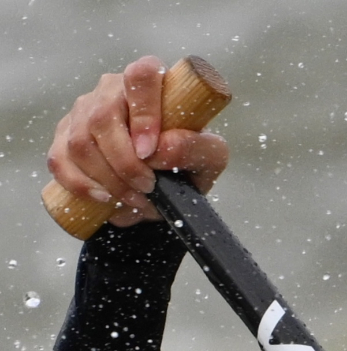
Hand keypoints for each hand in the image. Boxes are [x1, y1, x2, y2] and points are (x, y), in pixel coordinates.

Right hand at [47, 55, 227, 226]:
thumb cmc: (187, 162)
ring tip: (134, 199)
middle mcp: (111, 90)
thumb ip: (197, 149)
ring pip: (81, 142)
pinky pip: (60, 160)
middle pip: (103, 116)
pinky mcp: (64, 138)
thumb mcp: (209, 159)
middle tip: (148, 188)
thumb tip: (163, 150)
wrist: (163, 186)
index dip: (143, 113)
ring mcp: (83, 111)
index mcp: (149, 82)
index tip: (150, 152)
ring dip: (108, 179)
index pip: (141, 76)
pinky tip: (104, 200)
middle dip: (125, 163)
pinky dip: (81, 186)